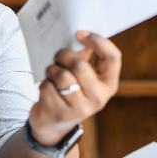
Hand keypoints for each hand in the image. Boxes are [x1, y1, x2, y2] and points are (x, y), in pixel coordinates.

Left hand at [28, 30, 121, 145]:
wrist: (53, 125)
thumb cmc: (69, 93)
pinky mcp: (59, 113)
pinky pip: (47, 87)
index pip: (112, 57)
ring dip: (51, 70)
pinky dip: (44, 84)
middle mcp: (98, 98)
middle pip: (80, 65)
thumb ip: (84, 59)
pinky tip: (47, 90)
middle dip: (63, 56)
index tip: (80, 33)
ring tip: (52, 74)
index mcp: (108, 85)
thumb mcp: (83, 79)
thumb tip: (79, 35)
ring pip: (61, 75)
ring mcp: (79, 108)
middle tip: (58, 56)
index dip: (98, 41)